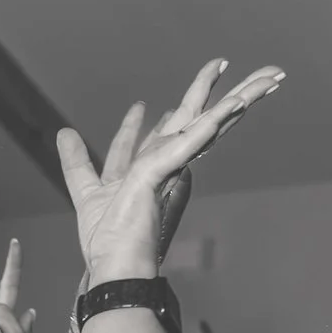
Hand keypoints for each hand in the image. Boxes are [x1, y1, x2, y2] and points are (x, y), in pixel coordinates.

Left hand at [57, 61, 283, 282]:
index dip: (144, 121)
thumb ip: (77, 162)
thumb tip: (63, 133)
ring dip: (239, 96)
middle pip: (188, 120)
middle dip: (206, 90)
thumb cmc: (106, 244)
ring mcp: (171, 166)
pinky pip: (199, 135)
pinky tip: (241, 99)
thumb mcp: (85, 191)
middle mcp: (164, 165)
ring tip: (268, 74)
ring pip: (208, 121)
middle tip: (222, 62)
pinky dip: (221, 116)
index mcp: (144, 170)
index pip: (151, 136)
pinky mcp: (169, 167)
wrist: (118, 270)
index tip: (140, 105)